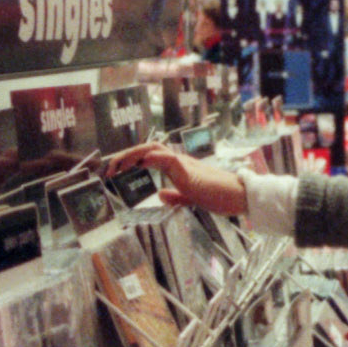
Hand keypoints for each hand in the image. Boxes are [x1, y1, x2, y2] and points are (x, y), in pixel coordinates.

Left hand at [112, 143, 247, 216]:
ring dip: (133, 155)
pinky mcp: (189, 170)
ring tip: (117, 164)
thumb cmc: (220, 196)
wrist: (239, 196)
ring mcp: (184, 164)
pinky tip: (142, 161)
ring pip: (154, 149)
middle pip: (147, 148)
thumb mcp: (191, 198)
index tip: (114, 170)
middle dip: (125, 156)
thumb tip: (160, 195)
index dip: (130, 160)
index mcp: (178, 168)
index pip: (149, 156)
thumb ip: (176, 196)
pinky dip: (154, 157)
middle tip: (108, 168)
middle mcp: (178, 161)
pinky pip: (169, 159)